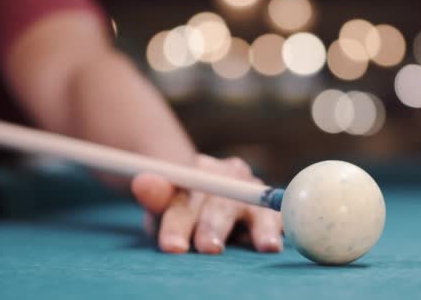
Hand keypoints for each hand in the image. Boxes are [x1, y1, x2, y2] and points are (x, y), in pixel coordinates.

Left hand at [131, 154, 282, 253]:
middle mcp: (227, 176)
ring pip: (254, 207)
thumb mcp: (163, 205)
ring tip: (265, 245)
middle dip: (214, 226)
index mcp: (196, 172)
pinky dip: (277, 228)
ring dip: (260, 228)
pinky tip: (278, 240)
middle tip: (209, 248)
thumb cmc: (181, 208)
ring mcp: (251, 189)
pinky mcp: (269, 206)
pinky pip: (276, 216)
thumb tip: (142, 181)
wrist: (207, 194)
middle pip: (219, 203)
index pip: (185, 198)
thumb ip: (156, 197)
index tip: (172, 246)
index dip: (179, 223)